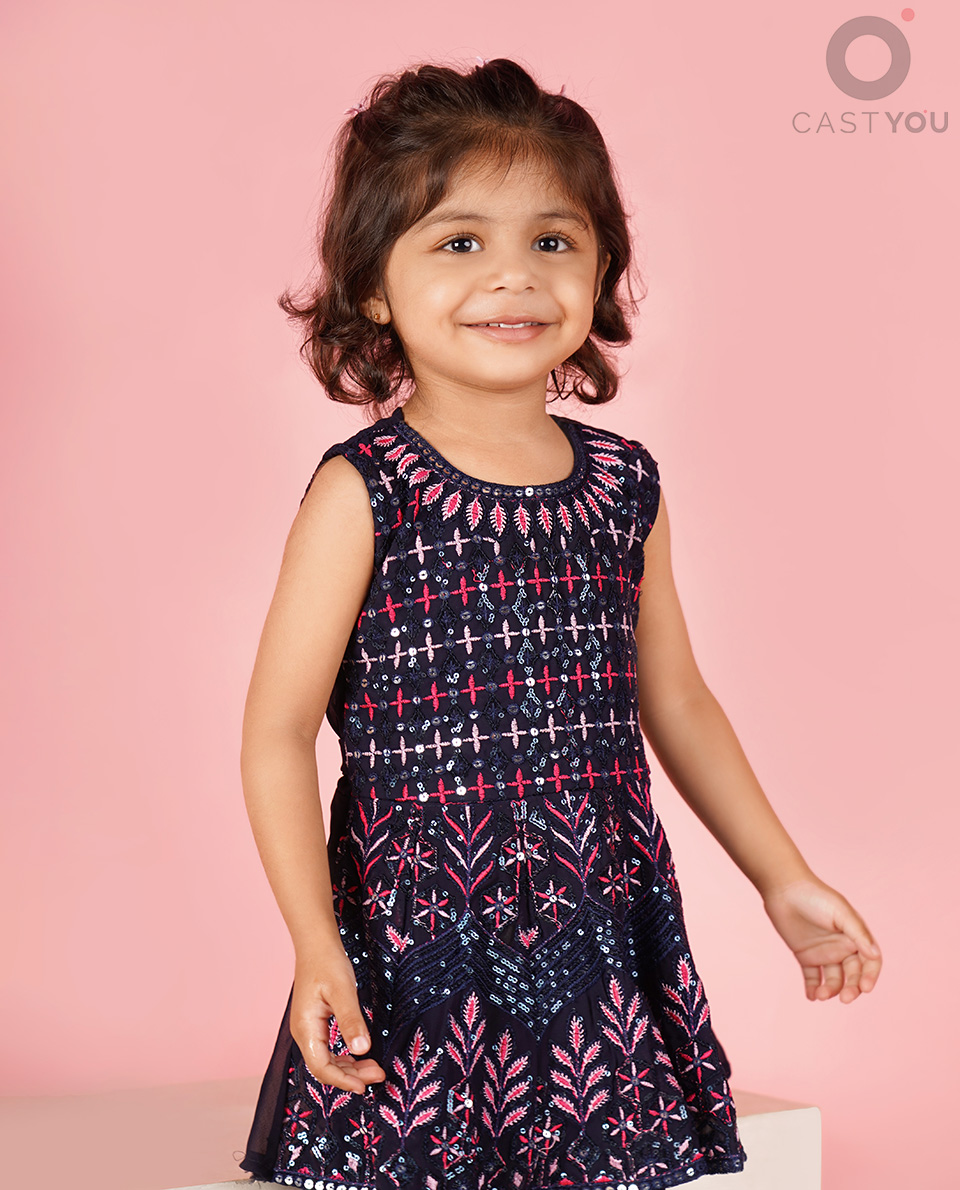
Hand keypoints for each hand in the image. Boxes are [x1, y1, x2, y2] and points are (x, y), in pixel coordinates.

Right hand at [289, 947, 386, 1093]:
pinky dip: (344, 1057)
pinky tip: (359, 1056)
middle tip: (378, 1074)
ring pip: (326, 1060)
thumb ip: (351, 1020)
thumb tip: (362, 1049)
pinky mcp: (315, 1023)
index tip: (364, 1086)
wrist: (316, 945)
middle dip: (350, 1076)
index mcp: (306, 1028)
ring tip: (373, 1068)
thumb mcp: (343, 991)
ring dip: (349, 1068)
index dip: (342, 1081)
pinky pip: (327, 1049)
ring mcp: (308, 1029)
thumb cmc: (328, 963)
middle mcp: (303, 1033)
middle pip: (324, 1067)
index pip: (321, 1067)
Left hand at [761, 874, 881, 1002]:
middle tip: (844, 999)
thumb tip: (874, 955)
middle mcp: (842, 947)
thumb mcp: (841, 912)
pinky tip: (812, 996)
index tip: (865, 988)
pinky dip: (813, 989)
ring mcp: (824, 953)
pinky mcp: (805, 956)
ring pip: (833, 980)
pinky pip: (812, 978)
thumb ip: (858, 933)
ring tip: (821, 994)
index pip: (870, 962)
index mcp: (855, 936)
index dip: (870, 976)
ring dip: (831, 990)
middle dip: (851, 989)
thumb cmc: (816, 896)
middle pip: (853, 975)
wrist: (784, 889)